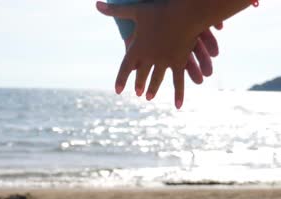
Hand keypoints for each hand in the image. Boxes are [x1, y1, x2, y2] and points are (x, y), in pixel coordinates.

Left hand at [98, 1, 213, 108]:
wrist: (184, 14)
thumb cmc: (160, 10)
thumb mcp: (136, 10)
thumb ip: (115, 10)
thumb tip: (96, 4)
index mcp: (138, 48)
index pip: (125, 67)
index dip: (121, 79)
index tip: (117, 90)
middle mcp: (149, 58)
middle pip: (141, 75)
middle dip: (139, 84)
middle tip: (137, 93)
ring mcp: (165, 62)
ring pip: (157, 79)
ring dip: (152, 89)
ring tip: (149, 96)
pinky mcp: (179, 63)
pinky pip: (178, 82)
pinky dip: (178, 94)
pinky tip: (178, 106)